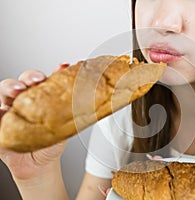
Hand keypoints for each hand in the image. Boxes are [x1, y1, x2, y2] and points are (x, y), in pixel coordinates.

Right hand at [0, 64, 68, 180]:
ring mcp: (8, 111)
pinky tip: (1, 110)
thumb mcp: (64, 127)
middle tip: (34, 81)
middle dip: (27, 78)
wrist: (39, 165)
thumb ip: (70, 110)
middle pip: (22, 82)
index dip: (50, 73)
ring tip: (16, 93)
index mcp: (39, 98)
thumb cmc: (51, 143)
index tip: (61, 69)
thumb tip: (85, 96)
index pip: (42, 81)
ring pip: (4, 92)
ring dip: (9, 88)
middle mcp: (23, 101)